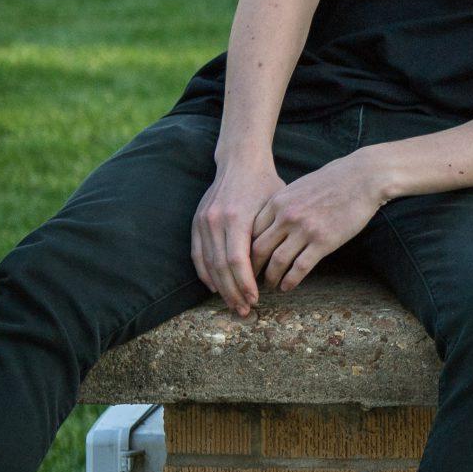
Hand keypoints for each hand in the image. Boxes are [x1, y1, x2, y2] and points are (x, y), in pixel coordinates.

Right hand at [192, 155, 286, 316]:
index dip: (245, 283)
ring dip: (219, 287)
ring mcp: (202, 222)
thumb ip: (270, 235)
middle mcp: (215, 221)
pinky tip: (215, 287)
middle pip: (221, 267)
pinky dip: (205, 273)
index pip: (237, 261)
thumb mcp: (274, 207)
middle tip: (245, 310)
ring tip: (232, 303)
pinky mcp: (196, 222)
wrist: (240, 162)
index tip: (255, 299)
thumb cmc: (264, 184)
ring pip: (207, 264)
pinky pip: (197, 254)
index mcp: (235, 218)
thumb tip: (276, 268)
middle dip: (233, 292)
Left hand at [250, 153, 387, 293]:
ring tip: (270, 285)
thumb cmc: (334, 179)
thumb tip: (273, 222)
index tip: (247, 259)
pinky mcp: (324, 241)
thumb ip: (283, 204)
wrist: (363, 177)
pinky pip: (300, 267)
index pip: (251, 231)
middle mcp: (287, 216)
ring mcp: (305, 229)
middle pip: (259, 249)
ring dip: (271, 277)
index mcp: (278, 202)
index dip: (246, 249)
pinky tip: (288, 287)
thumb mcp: (299, 186)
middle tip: (252, 278)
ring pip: (277, 261)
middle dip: (253, 267)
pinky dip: (290, 280)